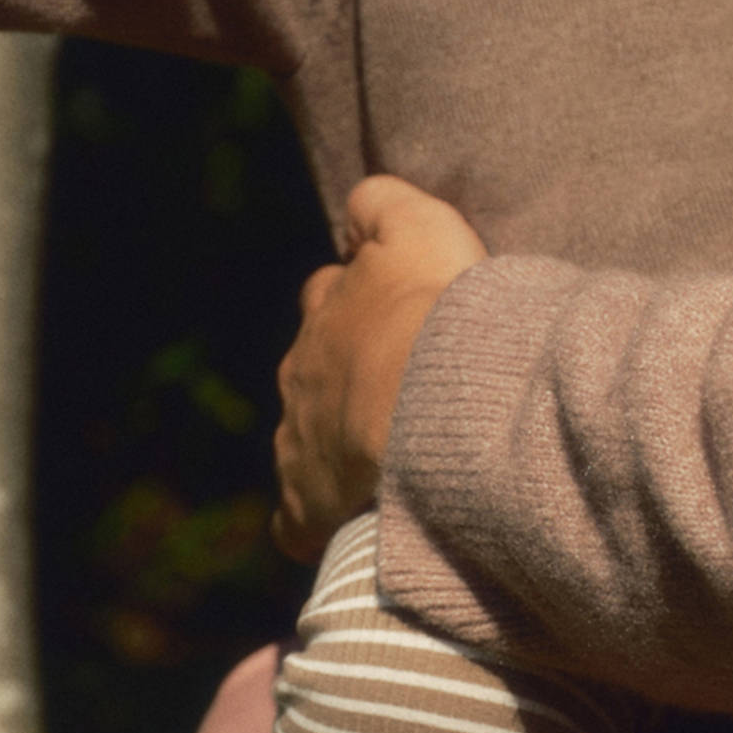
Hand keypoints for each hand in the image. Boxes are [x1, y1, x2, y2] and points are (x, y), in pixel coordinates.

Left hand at [273, 174, 486, 561]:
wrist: (431, 402)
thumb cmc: (436, 313)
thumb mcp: (421, 229)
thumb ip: (385, 207)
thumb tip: (360, 203)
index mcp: (328, 311)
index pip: (329, 295)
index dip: (361, 304)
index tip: (397, 317)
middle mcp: (302, 372)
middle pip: (313, 368)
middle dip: (345, 377)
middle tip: (399, 395)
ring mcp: (299, 441)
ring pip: (306, 441)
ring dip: (338, 449)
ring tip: (391, 467)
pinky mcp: (305, 504)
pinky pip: (296, 519)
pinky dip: (313, 522)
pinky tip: (346, 529)